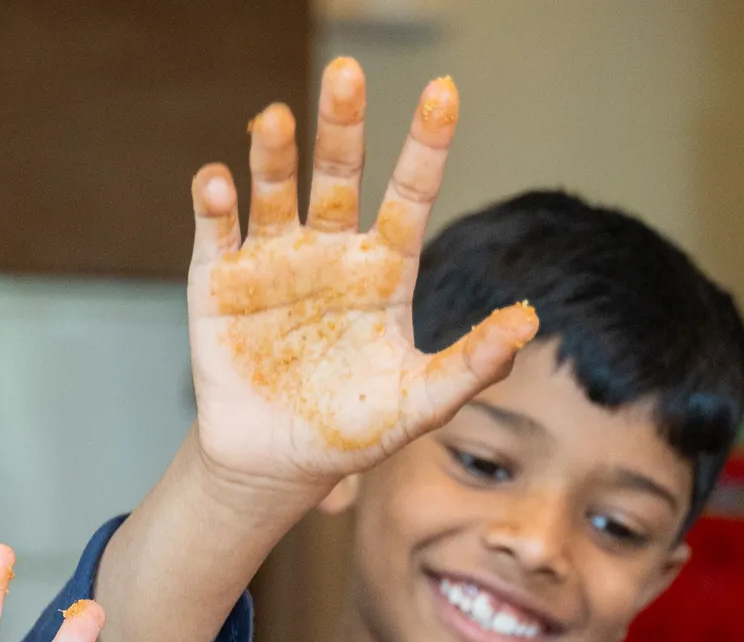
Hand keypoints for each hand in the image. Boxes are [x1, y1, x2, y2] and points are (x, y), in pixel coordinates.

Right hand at [183, 57, 535, 494]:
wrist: (274, 465)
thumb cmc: (352, 431)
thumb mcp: (420, 403)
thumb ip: (472, 364)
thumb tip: (528, 321)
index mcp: (382, 269)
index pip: (410, 193)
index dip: (426, 145)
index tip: (443, 92)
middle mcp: (328, 250)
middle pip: (339, 174)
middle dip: (341, 125)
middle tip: (345, 73)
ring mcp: (272, 261)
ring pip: (275, 192)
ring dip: (274, 155)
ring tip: (276, 119)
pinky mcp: (217, 282)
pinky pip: (216, 233)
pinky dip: (215, 205)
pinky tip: (218, 182)